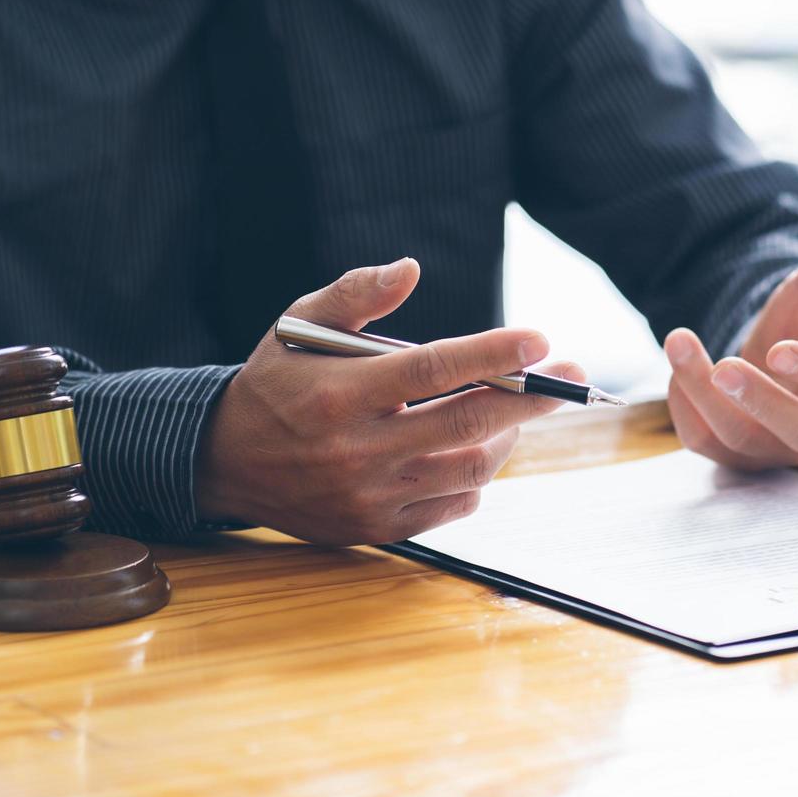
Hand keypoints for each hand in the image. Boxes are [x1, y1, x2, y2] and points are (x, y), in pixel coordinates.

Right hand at [195, 257, 581, 545]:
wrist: (225, 461)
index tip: (539, 339)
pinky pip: (454, 504)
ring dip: (508, 434)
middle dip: (532, 397)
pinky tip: (478, 446)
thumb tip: (411, 268)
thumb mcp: (299, 322)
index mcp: (339, 394)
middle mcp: (357, 450)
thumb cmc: (277, 380)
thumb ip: (357, 292)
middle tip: (573, 375)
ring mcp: (370, 495)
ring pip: (470, 468)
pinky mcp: (378, 527)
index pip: (431, 370)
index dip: (492, 354)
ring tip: (520, 408)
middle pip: (467, 422)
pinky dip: (478, 475)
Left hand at [664, 234, 797, 469]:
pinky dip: (685, 408)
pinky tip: (678, 371)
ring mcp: (782, 448)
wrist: (780, 358)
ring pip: (744, 439)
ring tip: (680, 343)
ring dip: (705, 395)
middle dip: (759, 400)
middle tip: (724, 366)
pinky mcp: (742, 456)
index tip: (778, 349)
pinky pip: (707, 444)